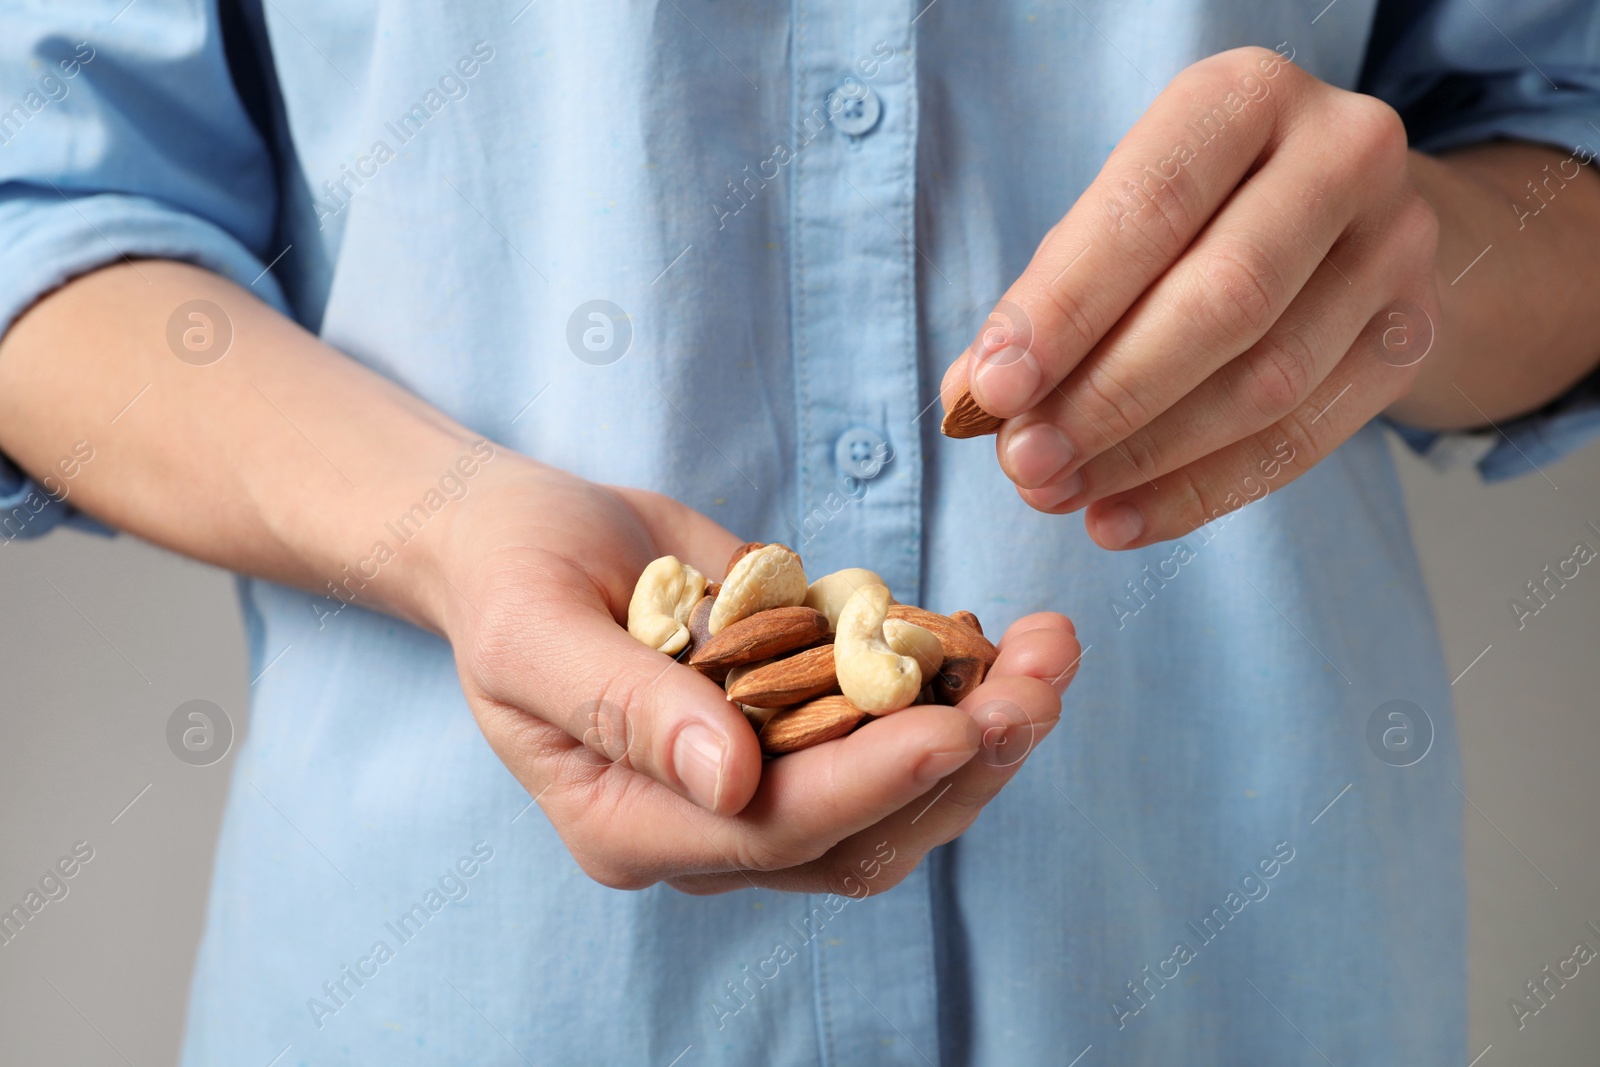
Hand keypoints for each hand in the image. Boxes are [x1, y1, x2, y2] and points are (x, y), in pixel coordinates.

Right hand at [432, 456, 1081, 893]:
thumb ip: (624, 708)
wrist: (522, 539)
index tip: (960, 724)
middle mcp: (709, 824)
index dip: (874, 781)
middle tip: (1044, 678)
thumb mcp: (533, 632)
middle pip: (864, 829)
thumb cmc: (509, 576)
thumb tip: (731, 780)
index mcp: (630, 822)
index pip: (776, 825)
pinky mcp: (800, 725)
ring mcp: (762, 779)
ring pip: (902, 797)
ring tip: (1051, 652)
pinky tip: (1005, 643)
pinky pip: (895, 731)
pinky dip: (959, 691)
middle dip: (965, 759)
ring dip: (987, 730)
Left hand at [943, 46, 1438, 547]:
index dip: (1065, 307)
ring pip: (1266, 383)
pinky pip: (1302, 441)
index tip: (993, 387)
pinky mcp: (1413, 337)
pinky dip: (1198, 493)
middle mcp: (1343, 154)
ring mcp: (1397, 249)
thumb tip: (975, 396)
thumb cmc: (1204, 213)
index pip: (1148, 207)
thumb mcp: (1126, 216)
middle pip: (1222, 300)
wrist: (1356, 217)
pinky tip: (1120, 518)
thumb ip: (1053, 295)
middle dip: (1106, 396)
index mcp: (1248, 97)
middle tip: (1024, 462)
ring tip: (1058, 493)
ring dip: (1145, 457)